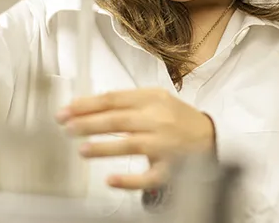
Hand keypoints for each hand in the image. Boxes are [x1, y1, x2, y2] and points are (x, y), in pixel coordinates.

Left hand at [56, 89, 215, 189]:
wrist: (211, 136)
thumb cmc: (178, 118)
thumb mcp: (155, 99)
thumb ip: (127, 102)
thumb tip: (89, 107)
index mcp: (153, 98)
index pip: (114, 99)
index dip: (87, 104)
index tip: (67, 110)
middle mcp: (159, 119)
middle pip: (118, 119)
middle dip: (88, 123)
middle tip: (67, 127)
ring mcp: (165, 144)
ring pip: (130, 144)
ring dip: (104, 147)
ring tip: (82, 150)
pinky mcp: (170, 168)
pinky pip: (148, 176)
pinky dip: (129, 180)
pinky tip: (111, 180)